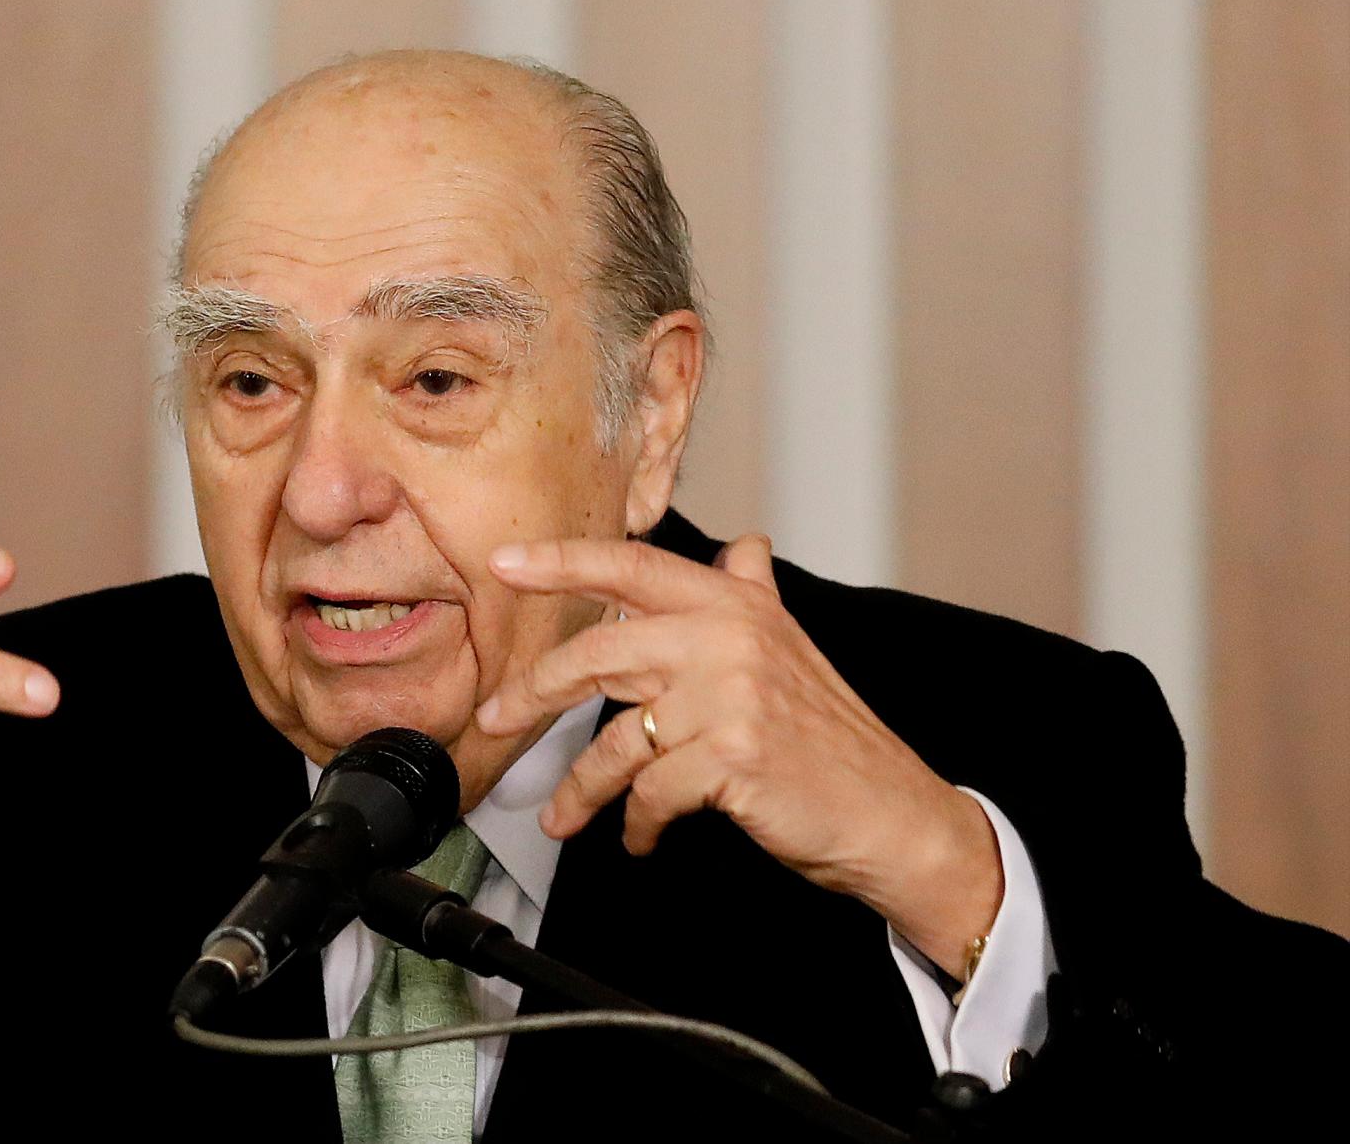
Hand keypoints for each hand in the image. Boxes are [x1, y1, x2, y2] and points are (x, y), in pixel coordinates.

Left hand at [473, 533, 1001, 978]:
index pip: (632, 566)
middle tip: (492, 718)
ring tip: (561, 816)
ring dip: (578, 788)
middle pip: (598, 652)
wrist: (892, 815)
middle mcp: (729, 638)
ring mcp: (730, 695)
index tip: (504, 564)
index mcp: (734, 605)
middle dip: (532, 691)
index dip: (562, 561)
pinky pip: (648, 791)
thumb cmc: (832, 742)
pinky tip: (638, 836)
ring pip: (614, 738)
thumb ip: (753, 597)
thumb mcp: (793, 651)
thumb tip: (741, 548)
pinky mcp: (731, 754)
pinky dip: (635, 823)